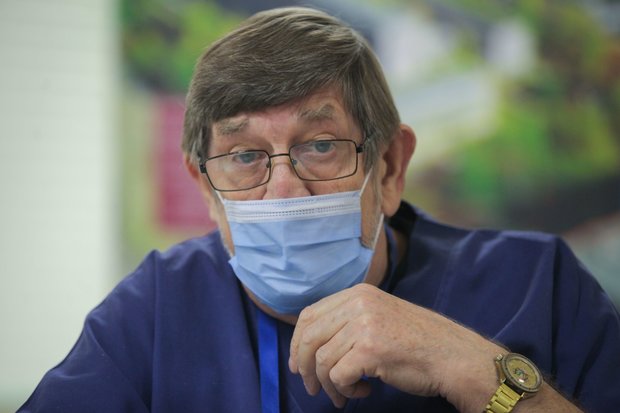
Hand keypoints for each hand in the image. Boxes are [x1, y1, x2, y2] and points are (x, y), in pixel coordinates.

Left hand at [288, 283, 503, 410]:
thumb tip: (310, 342)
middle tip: (313, 387)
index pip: (310, 314)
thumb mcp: (379, 316)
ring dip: (329, 384)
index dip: (297, 342)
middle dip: (304, 367)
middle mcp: (359, 304)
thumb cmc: (418, 342)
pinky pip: (338, 376)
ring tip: (343, 394)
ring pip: (322, 360)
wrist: (452, 356)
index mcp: (358, 294)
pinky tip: (363, 392)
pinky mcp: (370, 349)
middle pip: (309, 336)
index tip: (297, 363)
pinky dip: (345, 391)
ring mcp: (364, 325)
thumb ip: (349, 320)